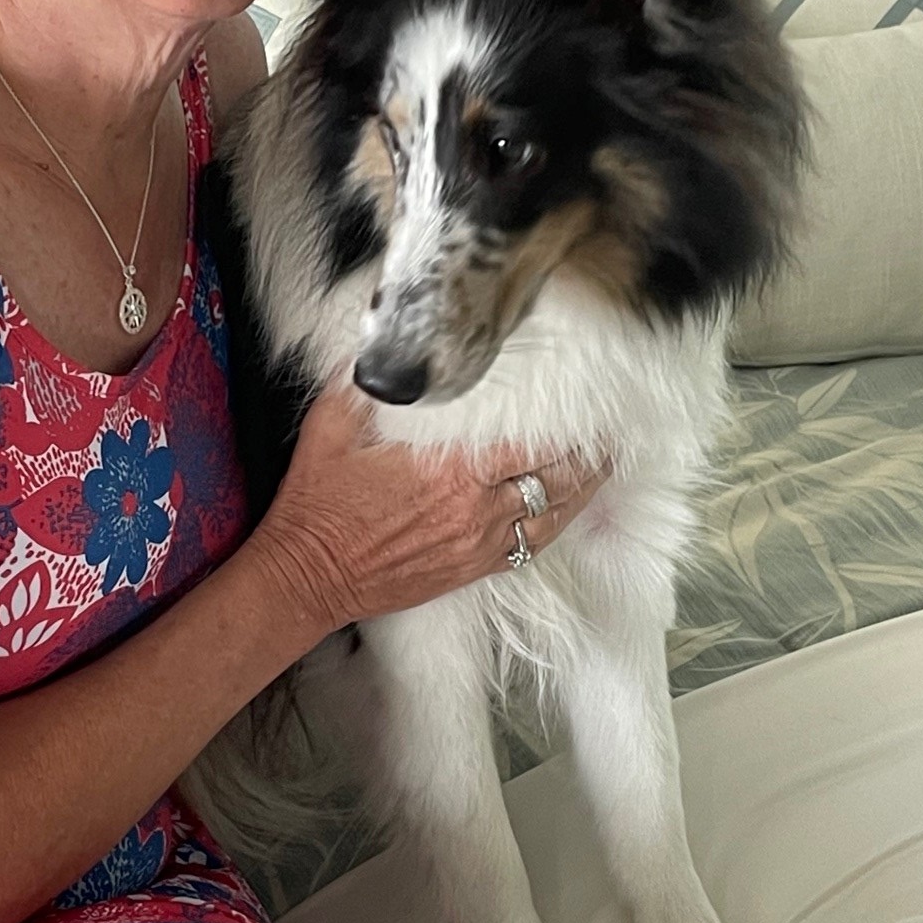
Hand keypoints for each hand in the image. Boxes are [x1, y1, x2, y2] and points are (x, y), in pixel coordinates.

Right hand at [252, 387, 612, 636]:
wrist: (307, 574)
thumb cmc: (318, 503)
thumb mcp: (330, 427)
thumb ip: (363, 384)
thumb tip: (380, 347)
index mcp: (449, 470)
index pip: (532, 443)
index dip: (570, 424)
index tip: (592, 403)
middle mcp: (475, 509)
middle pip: (556, 479)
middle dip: (589, 455)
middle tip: (615, 430)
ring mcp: (477, 544)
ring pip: (553, 515)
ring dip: (583, 490)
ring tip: (605, 465)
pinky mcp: (471, 569)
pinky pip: (531, 546)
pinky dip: (556, 524)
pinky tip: (568, 509)